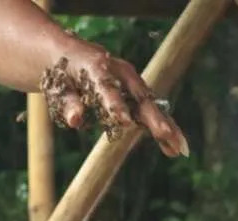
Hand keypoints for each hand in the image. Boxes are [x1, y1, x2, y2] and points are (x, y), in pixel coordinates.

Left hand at [41, 44, 188, 157]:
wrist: (71, 55)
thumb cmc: (60, 72)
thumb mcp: (57, 86)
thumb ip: (68, 103)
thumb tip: (75, 120)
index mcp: (97, 67)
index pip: (107, 87)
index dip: (116, 104)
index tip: (125, 122)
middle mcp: (121, 74)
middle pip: (139, 97)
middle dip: (154, 117)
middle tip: (166, 135)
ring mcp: (132, 84)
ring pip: (151, 107)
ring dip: (166, 126)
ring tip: (180, 148)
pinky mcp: (137, 94)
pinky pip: (151, 113)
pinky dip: (163, 128)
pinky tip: (174, 148)